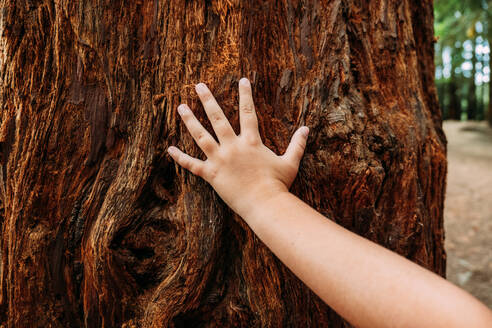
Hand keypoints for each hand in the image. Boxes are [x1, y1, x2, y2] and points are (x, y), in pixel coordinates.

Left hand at [167, 77, 308, 217]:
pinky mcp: (211, 175)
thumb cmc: (278, 185)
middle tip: (198, 85)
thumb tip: (307, 128)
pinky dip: (180, 157)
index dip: (246, 95)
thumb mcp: (290, 163)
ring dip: (190, 120)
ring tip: (181, 107)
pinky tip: (169, 149)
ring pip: (201, 136)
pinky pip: (192, 165)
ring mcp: (220, 160)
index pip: (248, 112)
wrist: (265, 205)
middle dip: (208, 100)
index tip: (242, 80)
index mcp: (251, 142)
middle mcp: (233, 147)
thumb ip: (297, 144)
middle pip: (218, 118)